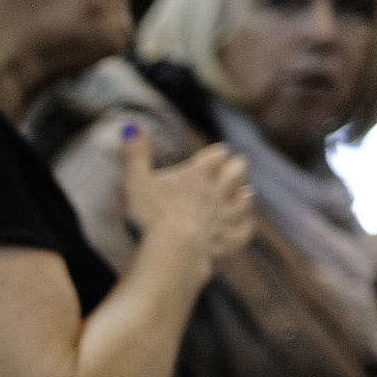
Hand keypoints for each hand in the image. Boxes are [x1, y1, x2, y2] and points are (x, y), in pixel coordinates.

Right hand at [123, 126, 254, 274]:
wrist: (174, 250)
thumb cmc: (152, 214)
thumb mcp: (137, 180)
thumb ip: (135, 153)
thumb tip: (130, 125)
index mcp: (198, 175)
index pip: (217, 155)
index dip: (218, 153)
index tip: (221, 151)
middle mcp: (218, 193)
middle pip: (237, 174)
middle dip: (238, 168)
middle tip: (240, 164)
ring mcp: (225, 218)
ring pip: (244, 202)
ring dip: (245, 196)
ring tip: (246, 193)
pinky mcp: (227, 242)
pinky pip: (242, 233)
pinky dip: (245, 228)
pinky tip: (245, 226)